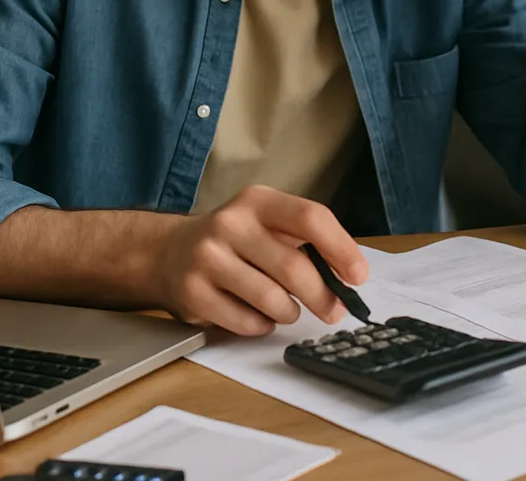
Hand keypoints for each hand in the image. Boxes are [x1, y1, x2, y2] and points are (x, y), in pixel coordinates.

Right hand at [156, 185, 367, 336]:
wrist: (167, 252)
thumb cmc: (234, 239)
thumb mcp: (265, 222)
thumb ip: (303, 240)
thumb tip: (349, 274)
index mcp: (257, 200)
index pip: (310, 217)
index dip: (341, 248)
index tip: (358, 276)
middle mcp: (231, 224)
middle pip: (293, 267)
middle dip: (323, 295)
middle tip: (335, 311)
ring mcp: (208, 259)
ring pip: (272, 300)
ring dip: (291, 312)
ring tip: (289, 309)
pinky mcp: (193, 294)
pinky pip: (247, 322)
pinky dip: (263, 325)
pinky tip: (259, 315)